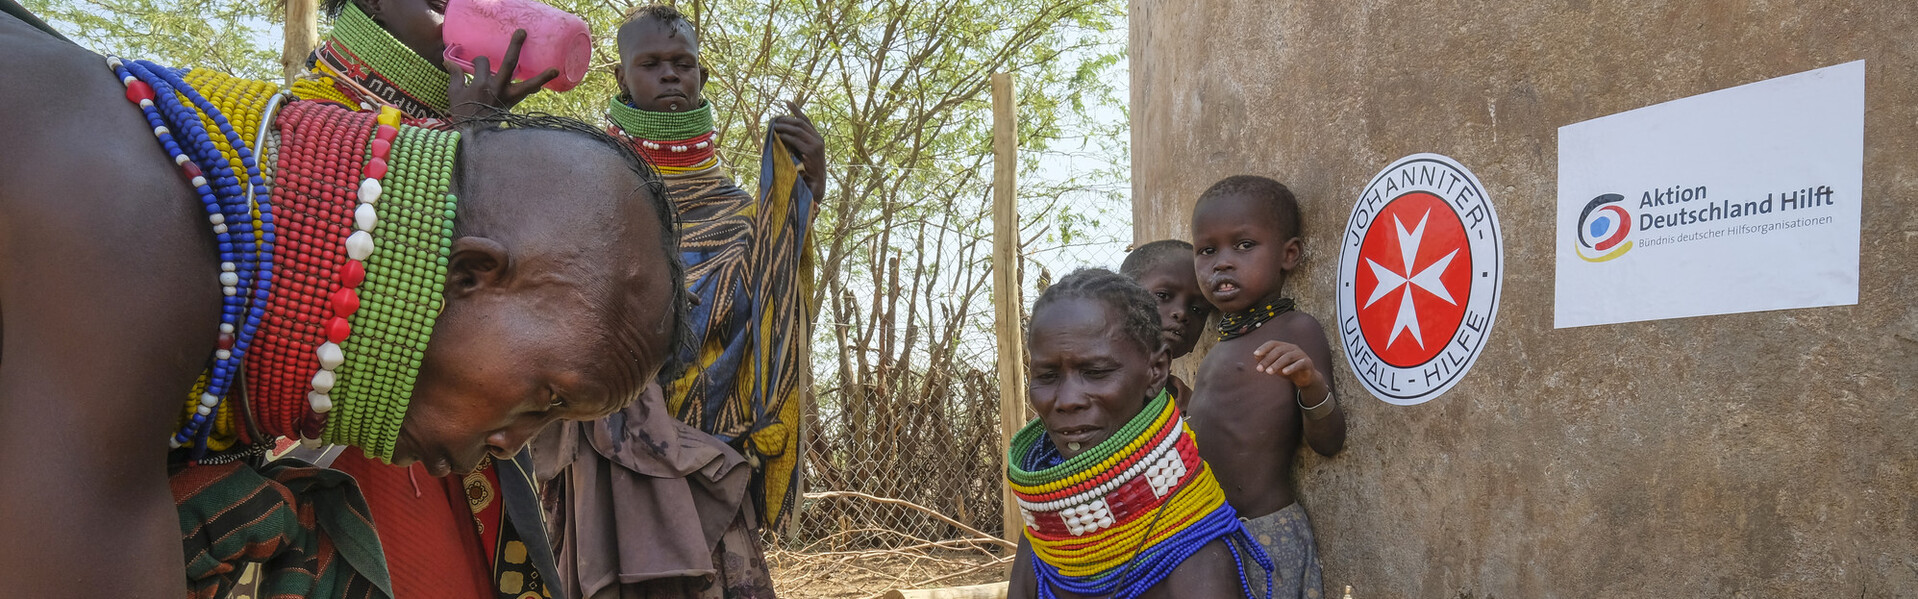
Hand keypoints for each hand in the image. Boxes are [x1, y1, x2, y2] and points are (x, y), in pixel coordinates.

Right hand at [445, 29, 560, 119]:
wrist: (473, 136)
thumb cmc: (462, 114)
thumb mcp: (455, 93)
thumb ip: (456, 76)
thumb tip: (447, 61)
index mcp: (480, 84)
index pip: (483, 62)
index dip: (479, 61)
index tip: (476, 65)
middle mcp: (497, 88)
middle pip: (509, 64)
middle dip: (515, 47)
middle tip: (522, 32)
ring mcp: (508, 97)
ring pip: (527, 85)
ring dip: (542, 77)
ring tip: (555, 69)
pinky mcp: (513, 105)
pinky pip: (526, 95)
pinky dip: (533, 88)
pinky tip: (541, 85)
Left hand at [771, 100, 825, 198]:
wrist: (816, 186)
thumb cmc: (807, 171)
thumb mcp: (801, 153)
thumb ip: (795, 143)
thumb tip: (780, 132)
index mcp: (817, 138)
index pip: (806, 120)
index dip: (796, 110)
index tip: (787, 102)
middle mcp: (819, 139)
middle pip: (800, 123)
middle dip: (787, 119)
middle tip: (775, 120)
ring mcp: (816, 145)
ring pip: (798, 129)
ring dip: (784, 127)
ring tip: (774, 127)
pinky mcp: (812, 151)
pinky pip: (796, 140)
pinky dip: (786, 137)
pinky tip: (778, 137)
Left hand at [1252, 340, 1323, 392]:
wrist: (1304, 378)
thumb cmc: (1287, 369)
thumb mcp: (1275, 365)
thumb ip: (1266, 360)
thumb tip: (1256, 355)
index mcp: (1284, 346)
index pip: (1273, 343)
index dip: (1264, 348)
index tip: (1256, 354)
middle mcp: (1293, 348)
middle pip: (1278, 350)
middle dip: (1267, 359)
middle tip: (1259, 369)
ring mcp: (1301, 354)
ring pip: (1287, 357)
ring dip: (1277, 364)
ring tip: (1268, 372)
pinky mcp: (1307, 363)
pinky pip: (1299, 364)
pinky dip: (1291, 367)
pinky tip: (1284, 372)